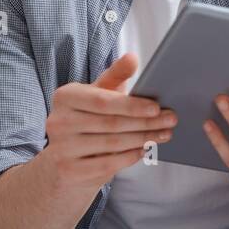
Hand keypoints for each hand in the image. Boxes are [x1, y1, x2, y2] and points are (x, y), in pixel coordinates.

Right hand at [37, 52, 176, 192]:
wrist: (63, 160)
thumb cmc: (88, 119)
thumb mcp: (98, 93)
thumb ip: (115, 75)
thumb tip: (132, 57)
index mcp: (65, 97)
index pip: (102, 101)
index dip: (132, 106)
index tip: (157, 107)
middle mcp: (58, 122)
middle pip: (111, 123)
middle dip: (146, 122)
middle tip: (170, 120)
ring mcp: (61, 149)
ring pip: (112, 144)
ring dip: (143, 139)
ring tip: (163, 134)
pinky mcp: (69, 171)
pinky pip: (108, 164)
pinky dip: (130, 157)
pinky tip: (144, 150)